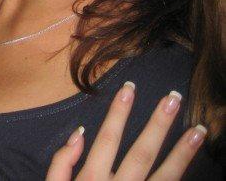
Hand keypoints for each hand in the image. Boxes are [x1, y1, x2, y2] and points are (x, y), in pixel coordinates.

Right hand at [47, 81, 207, 179]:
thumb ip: (62, 163)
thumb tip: (79, 133)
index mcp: (91, 179)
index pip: (108, 138)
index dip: (118, 113)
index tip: (129, 90)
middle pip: (142, 152)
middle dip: (158, 124)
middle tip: (173, 98)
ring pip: (165, 176)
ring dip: (183, 152)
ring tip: (199, 129)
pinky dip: (182, 178)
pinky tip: (194, 163)